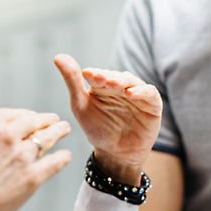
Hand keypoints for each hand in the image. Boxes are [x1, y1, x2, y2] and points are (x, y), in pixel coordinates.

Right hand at [0, 78, 71, 210]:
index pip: (15, 113)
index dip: (25, 115)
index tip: (31, 116)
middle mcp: (8, 135)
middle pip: (34, 123)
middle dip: (46, 120)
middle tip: (55, 121)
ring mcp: (21, 157)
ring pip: (47, 139)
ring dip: (58, 132)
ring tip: (64, 130)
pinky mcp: (32, 178)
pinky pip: (54, 163)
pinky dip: (62, 158)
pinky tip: (65, 156)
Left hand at [54, 54, 161, 185]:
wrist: (115, 153)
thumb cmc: (97, 128)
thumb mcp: (80, 106)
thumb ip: (72, 82)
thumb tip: (58, 57)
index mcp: (103, 85)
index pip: (99, 74)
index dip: (94, 74)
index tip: (86, 75)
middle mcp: (121, 86)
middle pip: (116, 76)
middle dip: (108, 77)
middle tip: (100, 79)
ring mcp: (138, 94)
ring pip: (133, 82)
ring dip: (123, 81)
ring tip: (114, 84)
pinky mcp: (152, 105)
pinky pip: (150, 93)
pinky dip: (142, 91)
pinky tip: (131, 93)